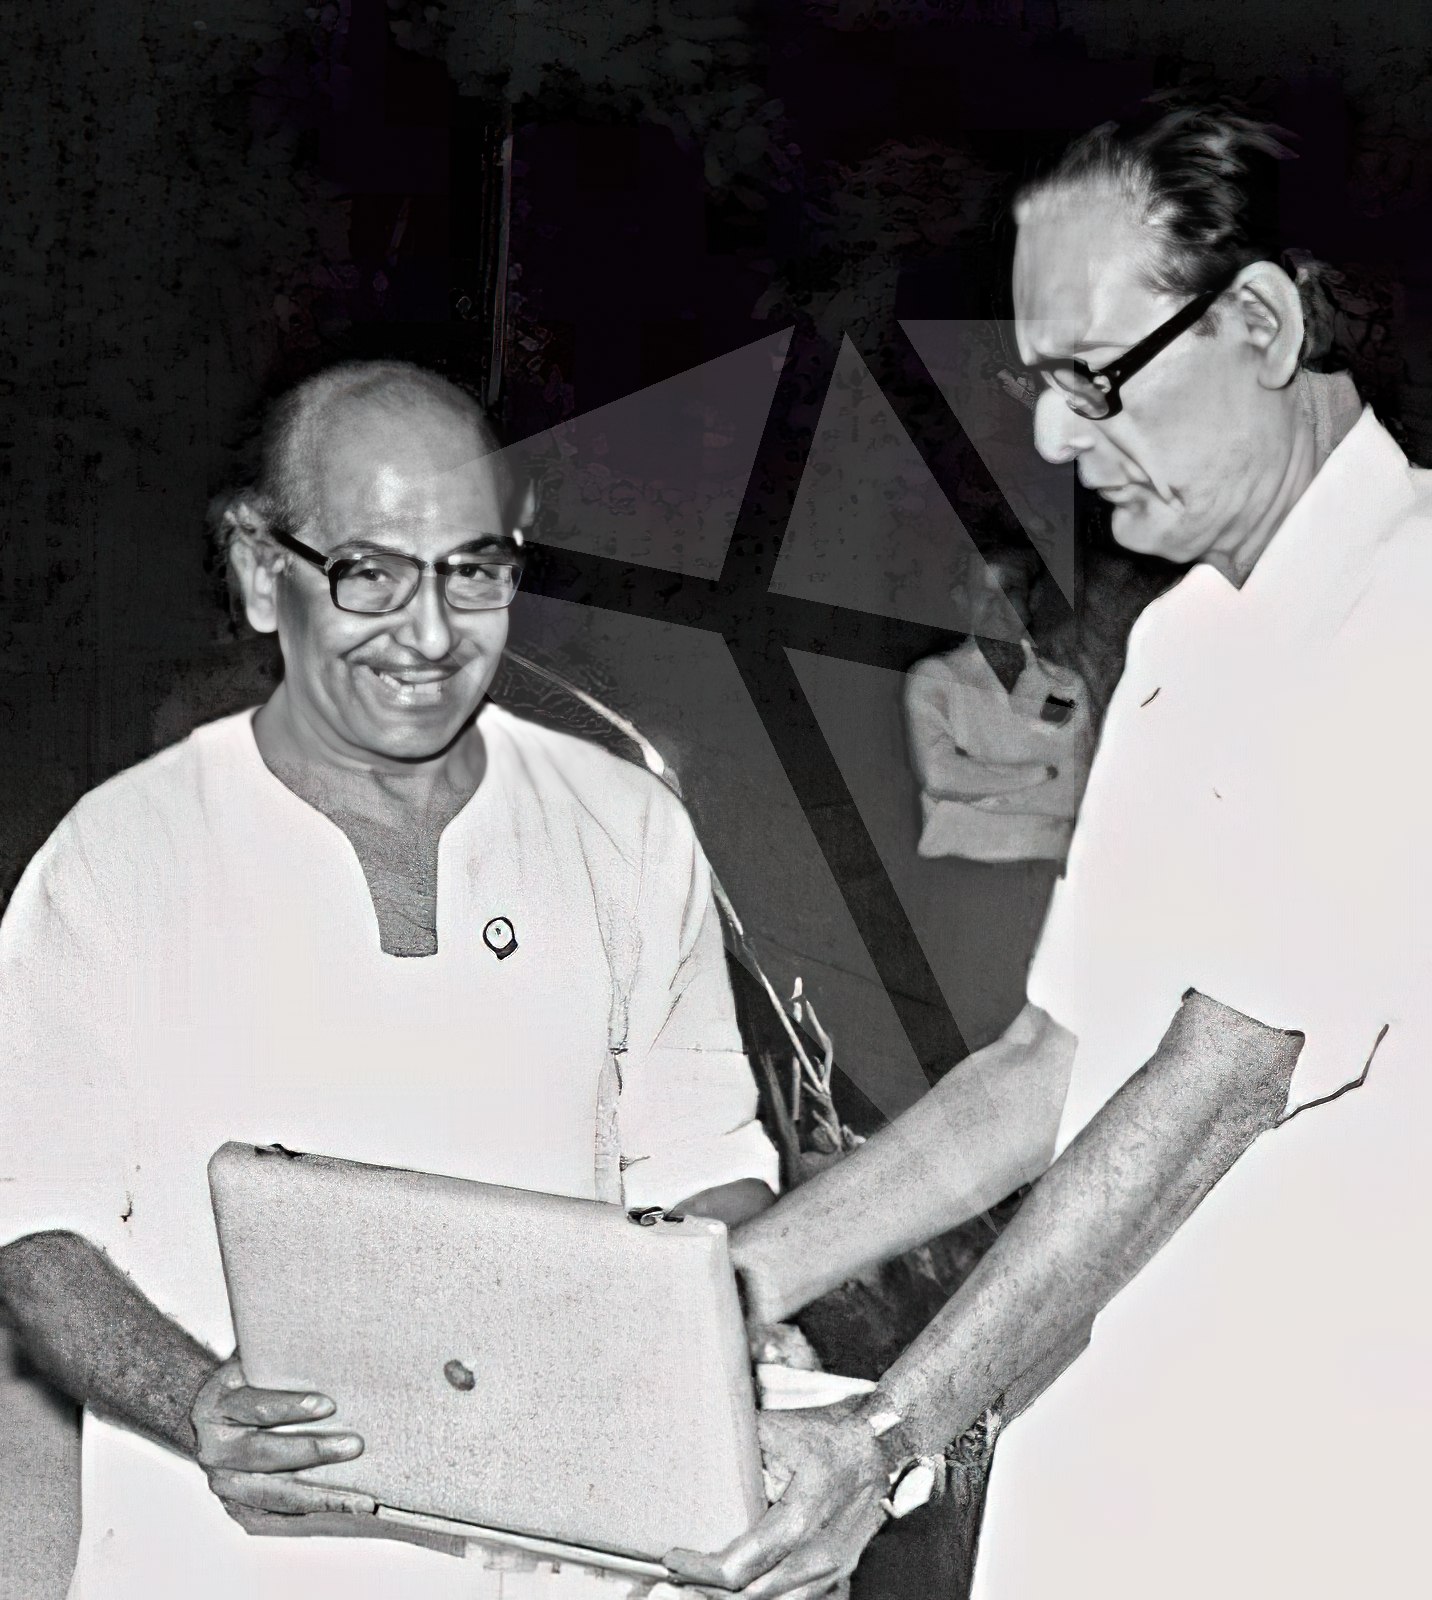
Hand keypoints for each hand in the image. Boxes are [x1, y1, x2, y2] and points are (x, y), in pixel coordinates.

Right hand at [192, 1355, 375, 1529]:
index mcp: (216, 1406)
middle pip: (264, 1454)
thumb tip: (334, 1340)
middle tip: (354, 1446)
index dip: (291, 1406)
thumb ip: (280, 1357)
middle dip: (312, 1452)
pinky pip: (274, 1519)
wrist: (215, 1417)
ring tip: (360, 1499)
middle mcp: (214, 1449)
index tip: (329, 1404)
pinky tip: (342, 1513)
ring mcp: (224, 1484)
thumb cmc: (248, 1383)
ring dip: (319, 1497)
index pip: (256, 1406)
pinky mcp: (238, 1508)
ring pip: (273, 1493)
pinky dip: (309, 1518)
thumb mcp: (254, 1362)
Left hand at [664, 1407, 888, 1598]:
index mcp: (801, 1517)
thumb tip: (697, 1450)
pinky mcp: (841, 1571)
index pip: (739, 1565)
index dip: (701, 1569)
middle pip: (751, 1595)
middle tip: (679, 1574)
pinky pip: (797, 1599)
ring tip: (703, 1584)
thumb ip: (739, 1448)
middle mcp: (819, 1553)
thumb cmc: (831, 1434)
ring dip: (735, 1599)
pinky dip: (764, 1596)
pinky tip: (740, 1588)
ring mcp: (834, 1568)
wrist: (880, 1443)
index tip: (674, 1557)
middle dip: (709, 1589)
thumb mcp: (779, 1430)